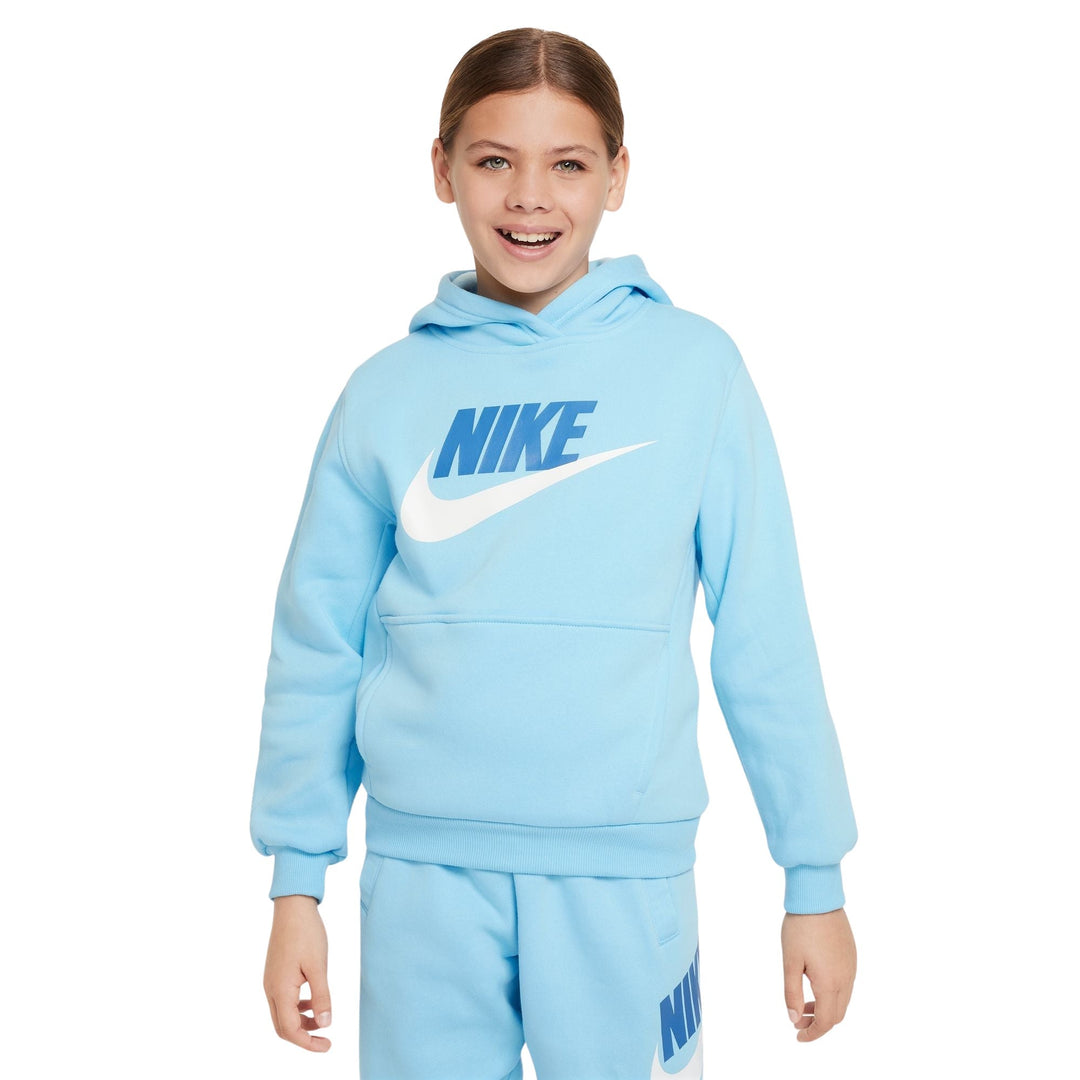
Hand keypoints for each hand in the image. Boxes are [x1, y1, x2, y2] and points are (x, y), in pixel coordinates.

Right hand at [263, 894, 332, 1051]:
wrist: (292, 906)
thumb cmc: (306, 933)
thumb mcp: (319, 966)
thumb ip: (321, 996)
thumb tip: (325, 1024)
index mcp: (280, 989)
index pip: (290, 1030)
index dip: (308, 1043)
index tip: (327, 1045)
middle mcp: (271, 988)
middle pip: (282, 1027)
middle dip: (303, 1038)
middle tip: (325, 1041)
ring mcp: (271, 981)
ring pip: (282, 1014)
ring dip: (300, 1023)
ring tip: (322, 1021)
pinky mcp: (275, 973)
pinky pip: (283, 1000)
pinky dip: (297, 1008)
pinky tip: (312, 1002)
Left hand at [781, 906, 855, 1042]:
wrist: (818, 897)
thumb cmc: (801, 927)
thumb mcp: (790, 961)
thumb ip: (792, 993)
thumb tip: (794, 1018)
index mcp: (830, 982)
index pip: (827, 1021)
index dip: (813, 1033)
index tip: (798, 1036)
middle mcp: (846, 978)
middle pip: (837, 1014)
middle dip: (819, 1023)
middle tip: (798, 1022)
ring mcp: (851, 967)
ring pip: (843, 1000)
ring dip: (826, 1008)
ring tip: (804, 1004)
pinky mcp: (851, 956)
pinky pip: (846, 984)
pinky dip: (832, 994)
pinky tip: (815, 984)